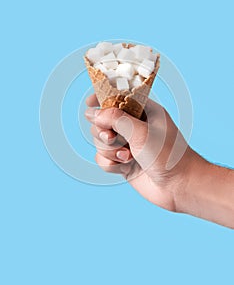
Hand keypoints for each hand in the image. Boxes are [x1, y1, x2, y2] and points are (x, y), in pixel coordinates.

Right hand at [85, 94, 195, 211]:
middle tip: (113, 138)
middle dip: (104, 131)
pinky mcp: (123, 162)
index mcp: (143, 111)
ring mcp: (128, 144)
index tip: (90, 102)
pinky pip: (103, 158)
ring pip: (100, 141)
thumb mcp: (141, 132)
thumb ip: (115, 119)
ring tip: (128, 157)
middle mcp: (134, 126)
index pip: (118, 97)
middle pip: (102, 121)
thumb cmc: (167, 155)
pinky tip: (125, 167)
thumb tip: (92, 113)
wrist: (179, 187)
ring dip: (110, 150)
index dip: (102, 97)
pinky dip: (110, 163)